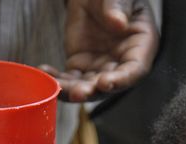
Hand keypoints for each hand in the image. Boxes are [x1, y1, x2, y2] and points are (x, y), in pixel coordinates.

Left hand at [40, 0, 158, 101]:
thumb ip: (119, 7)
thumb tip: (118, 23)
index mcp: (140, 47)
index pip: (135, 70)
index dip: (122, 80)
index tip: (105, 83)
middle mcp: (121, 63)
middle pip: (109, 85)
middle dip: (93, 91)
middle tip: (78, 93)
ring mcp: (100, 67)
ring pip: (88, 86)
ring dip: (72, 90)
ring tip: (56, 86)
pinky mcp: (80, 65)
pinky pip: (69, 77)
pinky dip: (57, 78)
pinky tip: (45, 72)